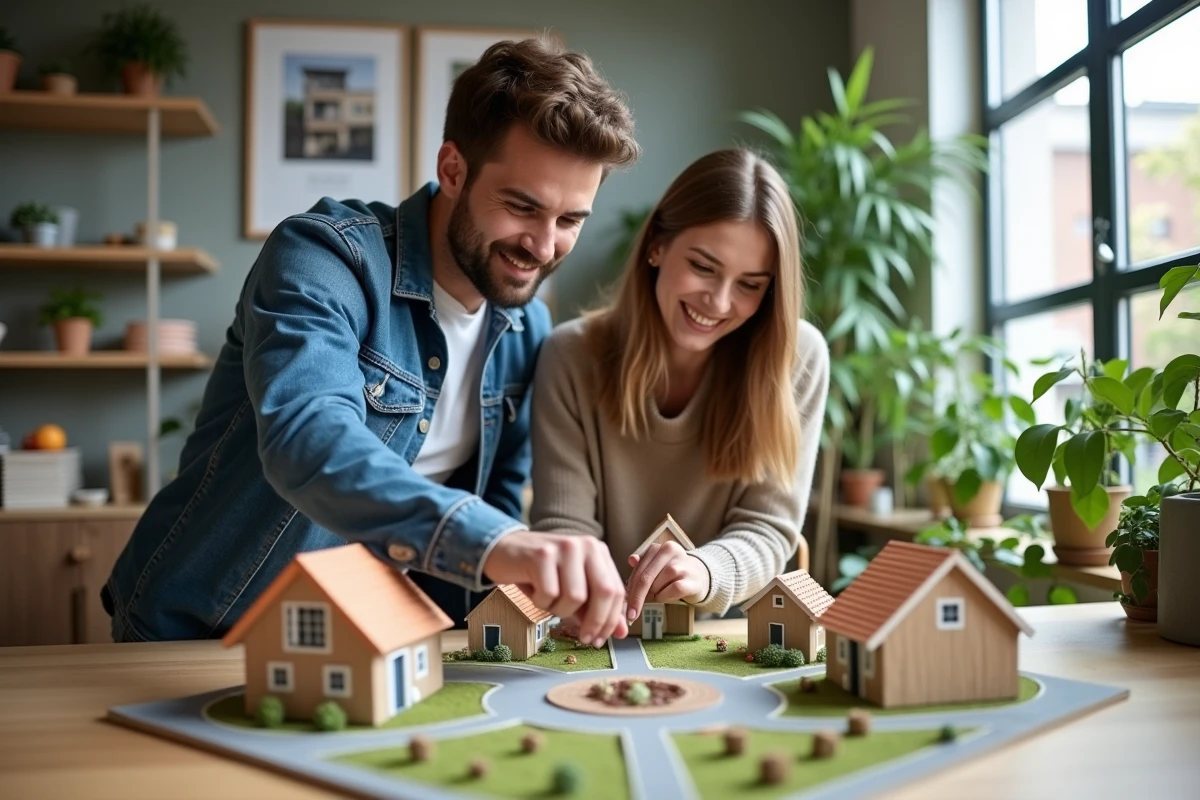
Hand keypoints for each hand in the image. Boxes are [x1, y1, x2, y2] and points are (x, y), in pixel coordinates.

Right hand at [483, 531, 627, 646]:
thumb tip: (621, 632)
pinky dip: (541, 602)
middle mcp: (585, 545)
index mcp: (598, 551)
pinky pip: (549, 594)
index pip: (616, 590)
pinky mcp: (542, 555)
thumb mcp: (573, 588)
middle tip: (584, 638)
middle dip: (595, 622)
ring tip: (547, 601)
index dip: (611, 619)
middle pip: (604, 592)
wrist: (503, 551)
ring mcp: (564, 547)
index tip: (600, 638)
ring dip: (560, 610)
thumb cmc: (540, 573)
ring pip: (575, 597)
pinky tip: (534, 592)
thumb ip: (597, 607)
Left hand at [624, 541, 709, 622]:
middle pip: (645, 578)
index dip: (629, 587)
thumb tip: (631, 560)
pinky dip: (665, 597)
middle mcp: (670, 551)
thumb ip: (641, 567)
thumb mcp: (654, 568)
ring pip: (657, 585)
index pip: (638, 569)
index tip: (623, 602)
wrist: (699, 576)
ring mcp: (682, 564)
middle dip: (636, 598)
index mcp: (657, 548)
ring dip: (654, 595)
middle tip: (631, 614)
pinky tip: (666, 596)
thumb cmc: (670, 574)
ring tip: (659, 593)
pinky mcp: (692, 579)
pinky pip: (672, 591)